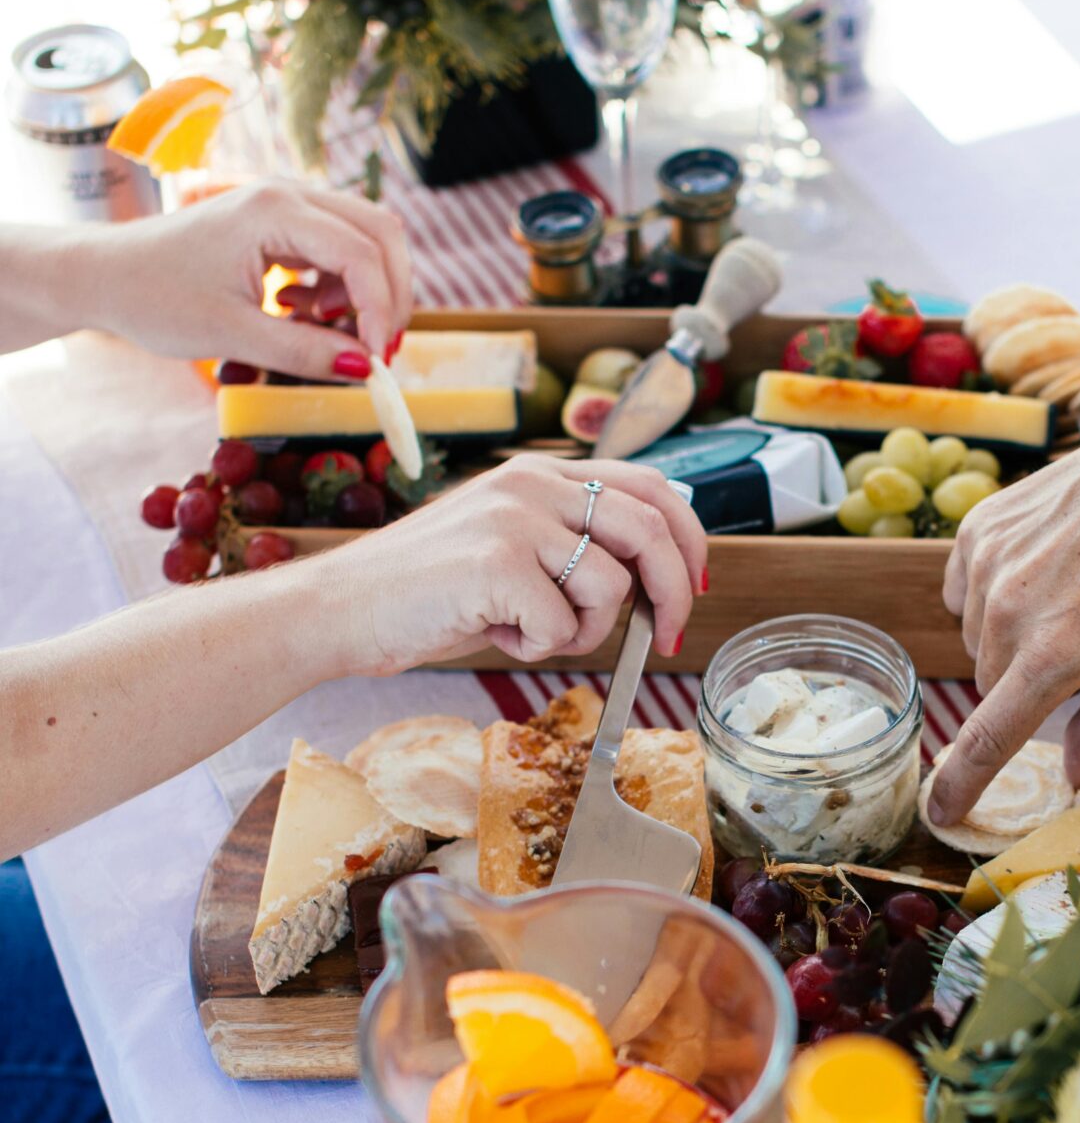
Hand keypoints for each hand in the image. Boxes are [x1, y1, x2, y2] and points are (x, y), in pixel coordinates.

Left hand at [82, 180, 411, 376]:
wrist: (104, 275)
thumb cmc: (154, 298)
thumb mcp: (230, 334)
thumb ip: (302, 352)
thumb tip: (364, 371)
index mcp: (274, 210)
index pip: (361, 253)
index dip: (381, 311)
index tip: (375, 363)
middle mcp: (287, 194)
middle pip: (380, 232)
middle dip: (391, 294)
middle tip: (377, 349)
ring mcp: (285, 204)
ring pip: (364, 238)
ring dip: (364, 289)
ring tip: (325, 329)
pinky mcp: (280, 222)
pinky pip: (337, 248)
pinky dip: (339, 286)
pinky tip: (301, 312)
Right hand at [315, 455, 708, 673]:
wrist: (342, 609)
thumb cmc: (427, 592)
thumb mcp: (509, 548)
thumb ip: (570, 545)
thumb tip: (651, 576)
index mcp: (540, 474)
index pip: (650, 486)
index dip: (688, 538)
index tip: (694, 585)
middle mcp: (532, 484)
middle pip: (651, 530)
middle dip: (674, 593)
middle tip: (664, 640)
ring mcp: (514, 520)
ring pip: (610, 587)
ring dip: (584, 631)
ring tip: (528, 631)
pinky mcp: (497, 563)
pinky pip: (562, 624)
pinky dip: (537, 647)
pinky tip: (494, 634)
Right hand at [925, 358, 1079, 826]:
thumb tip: (1073, 773)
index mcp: (1056, 655)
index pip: (990, 737)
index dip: (961, 782)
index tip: (939, 814)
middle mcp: (1009, 612)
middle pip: (993, 684)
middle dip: (1028, 681)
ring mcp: (988, 565)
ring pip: (980, 638)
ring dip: (1014, 635)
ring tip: (1073, 591)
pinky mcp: (979, 528)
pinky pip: (967, 589)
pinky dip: (996, 592)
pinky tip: (1045, 565)